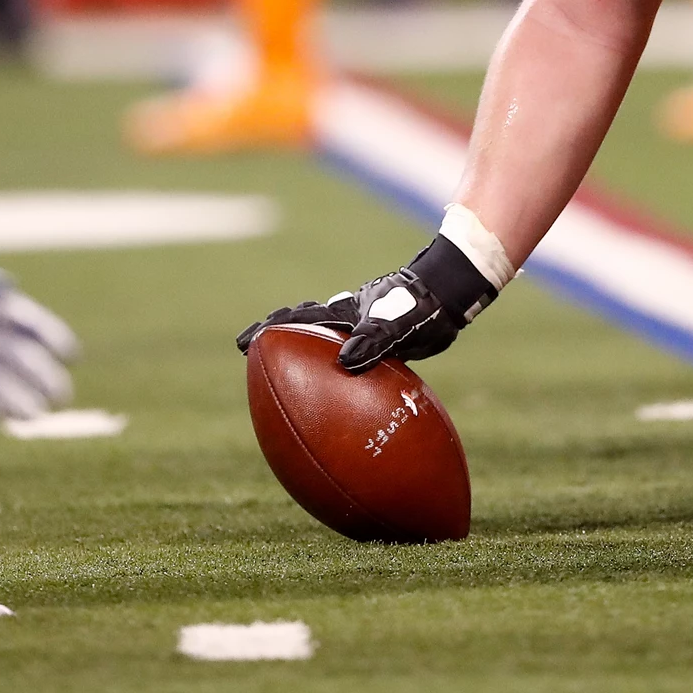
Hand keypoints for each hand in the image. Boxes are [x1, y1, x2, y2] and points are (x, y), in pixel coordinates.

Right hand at [236, 233, 498, 372]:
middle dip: (276, 339)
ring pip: (324, 344)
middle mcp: (348, 320)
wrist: (449, 294)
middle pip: (303, 328)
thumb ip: (374, 339)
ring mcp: (362, 330)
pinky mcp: (380, 343)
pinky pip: (354, 361)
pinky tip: (343, 398)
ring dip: (304, 356)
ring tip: (287, 378)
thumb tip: (346, 362)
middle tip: (252, 355)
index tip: (243, 343)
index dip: (269, 330)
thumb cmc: (423, 304)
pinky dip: (340, 375)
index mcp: (344, 313)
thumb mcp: (397, 322)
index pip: (298, 319)